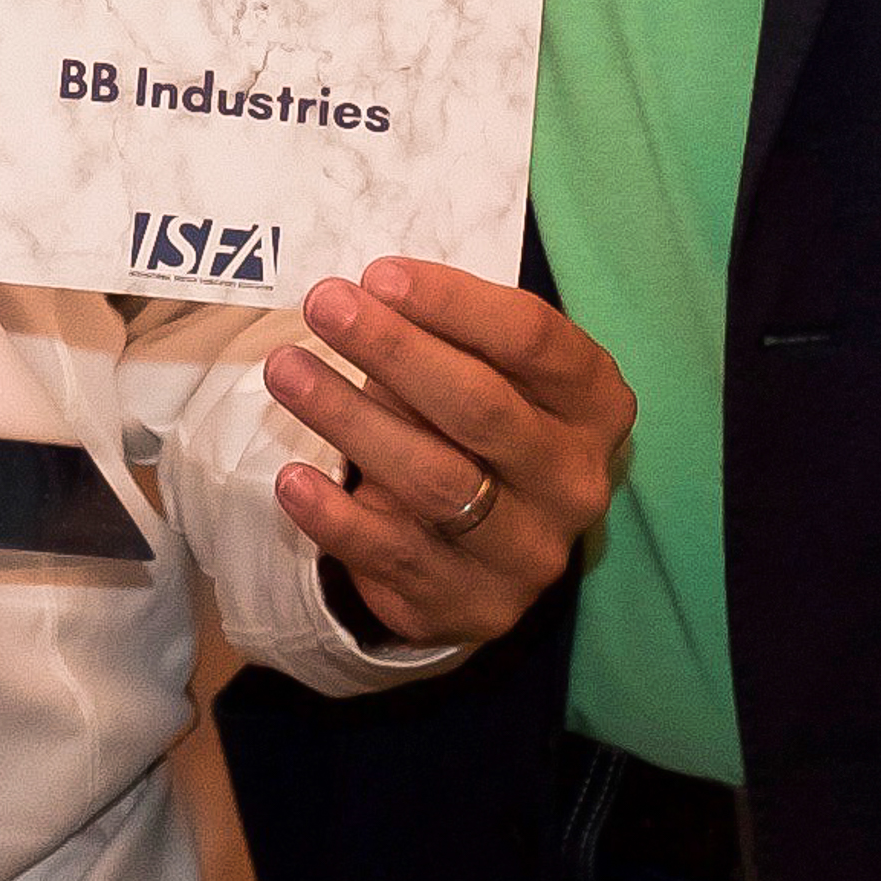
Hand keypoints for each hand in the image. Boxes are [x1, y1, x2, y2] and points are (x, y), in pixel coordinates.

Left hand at [264, 257, 630, 647]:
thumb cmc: (477, 425)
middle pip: (482, 407)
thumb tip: (369, 297)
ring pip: (434, 479)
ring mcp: (530, 551)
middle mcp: (575, 481)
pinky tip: (292, 479)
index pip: (533, 340)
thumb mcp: (483, 369)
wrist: (485, 547)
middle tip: (324, 306)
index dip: (453, 303)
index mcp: (594, 405)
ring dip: (349, 419)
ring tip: (286, 370)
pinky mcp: (475, 604)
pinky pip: (395, 554)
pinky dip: (336, 516)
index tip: (377, 276)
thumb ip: (446, 335)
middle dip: (394, 350)